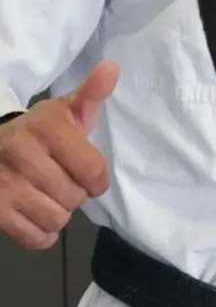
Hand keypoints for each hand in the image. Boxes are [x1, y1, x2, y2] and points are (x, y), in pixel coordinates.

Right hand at [0, 62, 116, 249]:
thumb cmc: (35, 132)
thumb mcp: (63, 112)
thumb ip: (91, 95)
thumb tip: (112, 68)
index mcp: (46, 129)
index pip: (94, 173)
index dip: (97, 180)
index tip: (88, 175)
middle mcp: (21, 155)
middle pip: (76, 198)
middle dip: (74, 194)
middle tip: (60, 181)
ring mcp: (3, 184)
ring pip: (57, 219)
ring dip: (58, 214)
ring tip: (46, 196)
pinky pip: (35, 238)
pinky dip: (41, 233)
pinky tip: (34, 215)